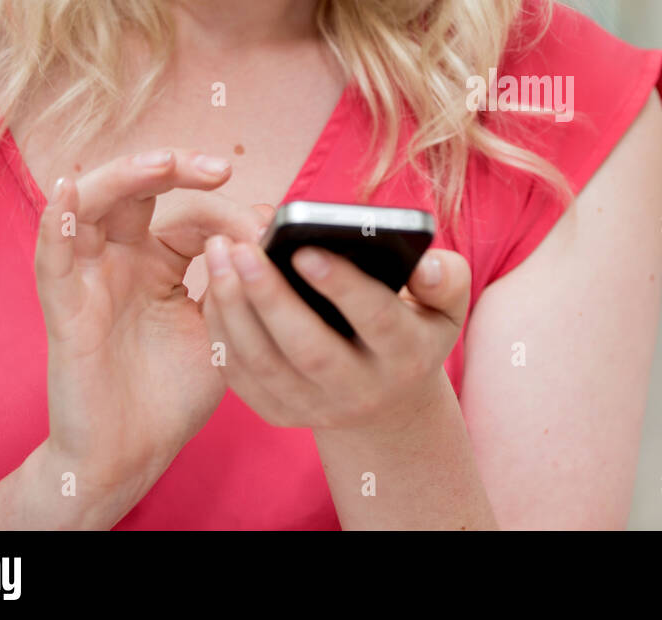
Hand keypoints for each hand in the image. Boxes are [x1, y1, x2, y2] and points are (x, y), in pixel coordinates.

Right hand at [34, 148, 267, 503]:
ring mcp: (90, 278)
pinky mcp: (65, 307)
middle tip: (219, 168)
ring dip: (125, 177)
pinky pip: (52, 256)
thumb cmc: (174, 393)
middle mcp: (121, 260)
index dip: (229, 213)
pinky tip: (70, 191)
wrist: (132, 455)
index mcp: (159, 262)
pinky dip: (58, 220)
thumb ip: (239, 278)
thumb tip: (268, 221)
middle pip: (137, 191)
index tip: (269, 231)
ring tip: (161, 164)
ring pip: (93, 206)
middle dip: (175, 168)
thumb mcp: (223, 328)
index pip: (191, 214)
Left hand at [200, 237, 470, 431]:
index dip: (343, 286)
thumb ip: (447, 278)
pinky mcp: (280, 412)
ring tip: (218, 255)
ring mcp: (316, 407)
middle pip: (309, 349)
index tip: (306, 248)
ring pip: (265, 363)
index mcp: (406, 355)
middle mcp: (361, 389)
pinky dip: (221, 331)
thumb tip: (426, 264)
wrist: (388, 401)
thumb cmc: (414, 331)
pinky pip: (240, 375)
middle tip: (244, 248)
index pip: (377, 320)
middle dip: (272, 297)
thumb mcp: (445, 308)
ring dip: (234, 309)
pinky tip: (214, 286)